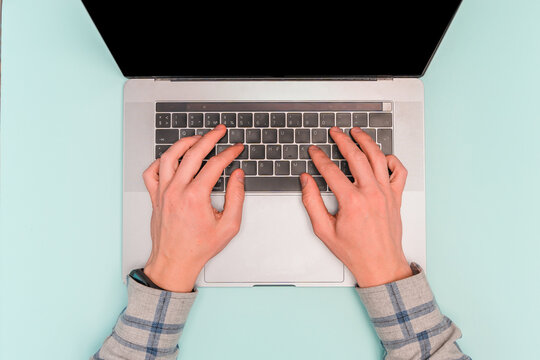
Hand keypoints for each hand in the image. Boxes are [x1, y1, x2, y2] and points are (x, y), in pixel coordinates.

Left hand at [141, 124, 244, 291]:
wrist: (175, 261)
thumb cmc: (199, 247)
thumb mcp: (229, 226)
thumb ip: (236, 197)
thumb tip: (238, 176)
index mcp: (196, 197)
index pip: (215, 164)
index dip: (229, 153)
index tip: (236, 149)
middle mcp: (177, 191)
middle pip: (193, 153)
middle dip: (210, 138)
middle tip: (220, 131)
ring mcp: (163, 192)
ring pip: (169, 157)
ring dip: (184, 143)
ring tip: (197, 138)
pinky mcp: (155, 197)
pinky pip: (151, 172)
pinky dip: (161, 161)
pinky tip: (172, 158)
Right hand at [300, 127, 411, 287]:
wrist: (380, 265)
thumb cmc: (354, 251)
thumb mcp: (323, 230)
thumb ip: (312, 202)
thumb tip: (306, 181)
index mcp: (352, 202)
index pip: (331, 170)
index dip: (319, 157)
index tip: (314, 151)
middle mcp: (371, 194)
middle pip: (355, 156)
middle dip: (342, 140)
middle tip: (334, 132)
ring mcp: (386, 193)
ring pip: (378, 158)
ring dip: (366, 141)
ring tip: (357, 132)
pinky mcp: (396, 197)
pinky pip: (399, 171)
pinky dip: (391, 160)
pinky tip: (381, 156)